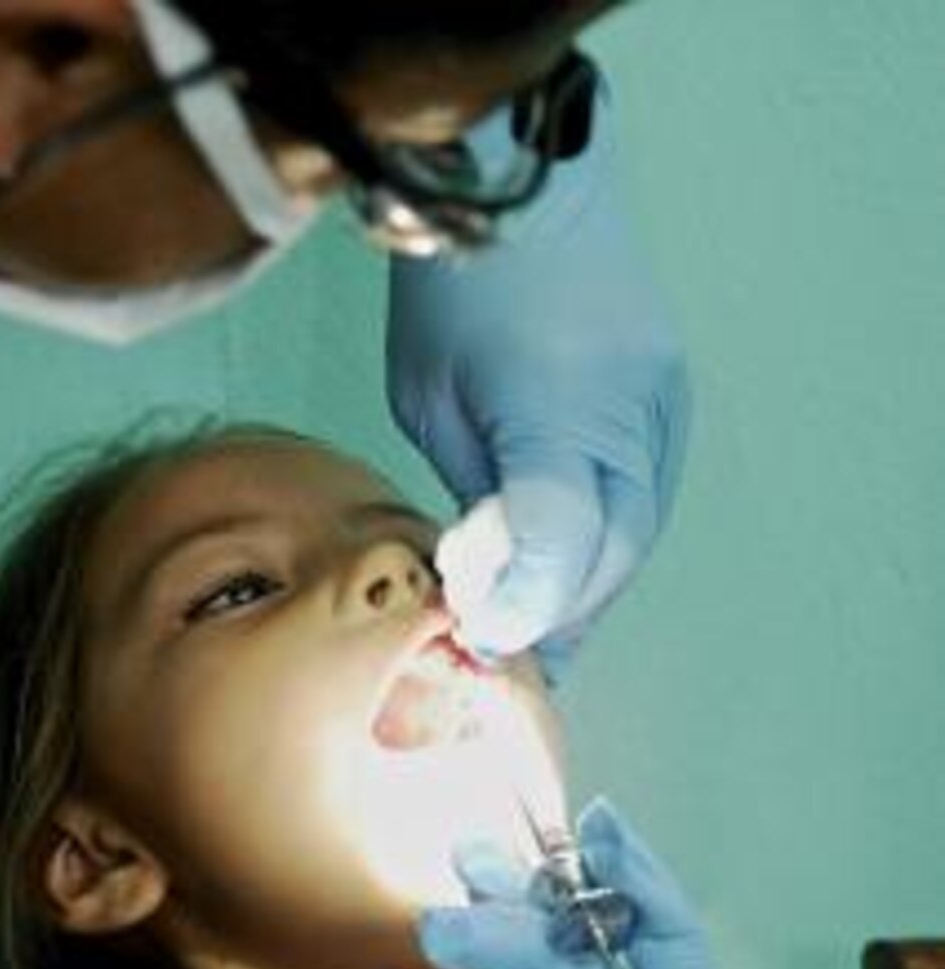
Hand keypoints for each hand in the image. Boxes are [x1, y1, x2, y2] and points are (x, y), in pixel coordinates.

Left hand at [387, 76, 689, 675]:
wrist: (525, 182)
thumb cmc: (453, 292)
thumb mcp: (428, 396)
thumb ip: (469, 484)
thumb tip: (486, 569)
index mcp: (556, 408)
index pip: (562, 542)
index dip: (523, 606)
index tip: (479, 638)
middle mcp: (629, 412)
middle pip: (608, 554)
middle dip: (553, 615)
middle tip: (500, 656)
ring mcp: (662, 403)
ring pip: (635, 533)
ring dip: (583, 586)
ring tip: (529, 630)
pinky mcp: (670, 394)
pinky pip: (643, 494)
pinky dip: (603, 542)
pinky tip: (562, 569)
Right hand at [419, 798, 723, 968]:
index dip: (652, 903)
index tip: (600, 838)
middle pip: (611, 957)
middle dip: (564, 899)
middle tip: (512, 856)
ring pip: (547, 946)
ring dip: (510, 897)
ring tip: (467, 865)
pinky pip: (494, 953)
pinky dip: (474, 918)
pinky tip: (442, 910)